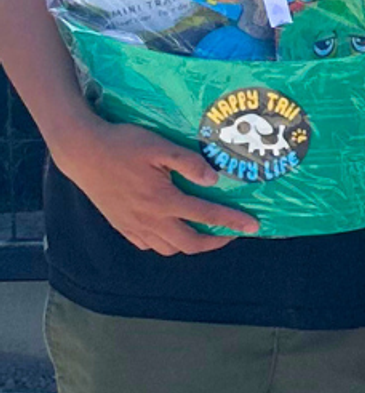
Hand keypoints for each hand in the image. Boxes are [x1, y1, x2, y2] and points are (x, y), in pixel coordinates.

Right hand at [53, 120, 253, 254]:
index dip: (232, 223)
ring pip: (168, 248)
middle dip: (215, 242)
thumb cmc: (122, 144)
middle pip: (189, 243)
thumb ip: (189, 162)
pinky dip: (165, 243)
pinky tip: (172, 229)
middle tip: (232, 232)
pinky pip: (147, 244)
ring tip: (204, 231)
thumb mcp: (159, 146)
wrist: (82, 151)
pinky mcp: (120, 224)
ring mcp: (132, 225)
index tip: (253, 226)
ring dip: (190, 243)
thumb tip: (214, 180)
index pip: (206, 216)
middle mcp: (148, 219)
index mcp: (162, 200)